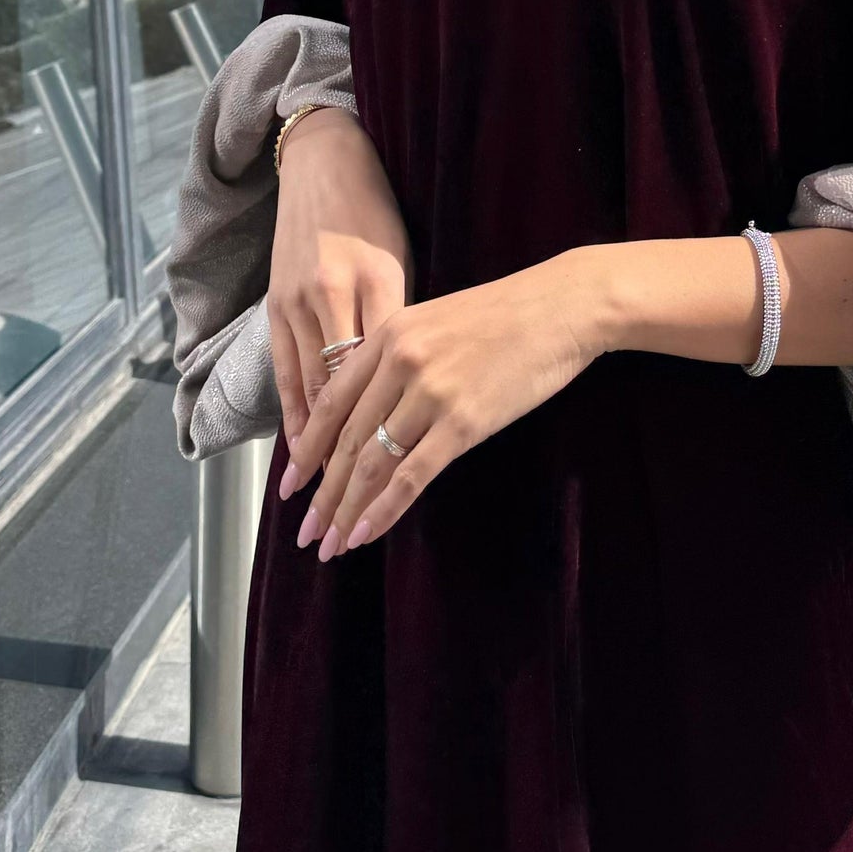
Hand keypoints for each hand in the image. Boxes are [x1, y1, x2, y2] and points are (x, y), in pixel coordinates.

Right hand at [265, 110, 411, 491]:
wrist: (323, 162)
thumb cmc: (377, 213)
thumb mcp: (401, 259)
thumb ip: (405, 318)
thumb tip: (413, 378)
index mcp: (374, 282)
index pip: (384, 371)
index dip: (388, 420)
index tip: (398, 470)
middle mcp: (330, 294)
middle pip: (341, 390)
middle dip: (345, 451)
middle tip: (353, 503)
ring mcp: (296, 300)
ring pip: (308, 387)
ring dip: (314, 444)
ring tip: (322, 492)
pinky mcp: (275, 301)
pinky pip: (283, 368)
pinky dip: (293, 409)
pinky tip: (299, 445)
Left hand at [292, 251, 606, 557]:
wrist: (561, 307)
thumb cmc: (507, 314)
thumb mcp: (436, 320)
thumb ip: (398, 358)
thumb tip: (371, 410)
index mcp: (388, 335)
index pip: (330, 402)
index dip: (306, 448)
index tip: (291, 486)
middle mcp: (399, 362)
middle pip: (345, 439)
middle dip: (322, 494)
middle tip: (306, 532)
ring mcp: (430, 393)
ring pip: (372, 462)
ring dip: (347, 510)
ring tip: (330, 544)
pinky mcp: (463, 422)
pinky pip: (412, 474)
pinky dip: (384, 509)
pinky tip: (366, 533)